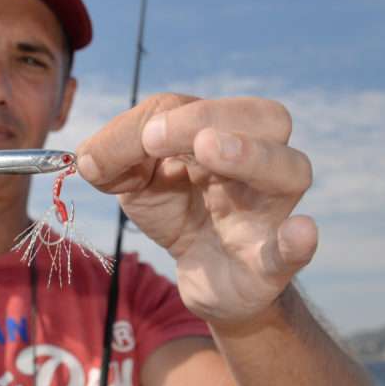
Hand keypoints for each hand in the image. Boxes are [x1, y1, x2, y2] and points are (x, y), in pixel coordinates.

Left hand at [76, 94, 315, 326]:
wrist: (204, 276)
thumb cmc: (177, 210)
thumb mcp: (133, 180)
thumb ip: (109, 159)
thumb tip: (87, 159)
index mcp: (224, 134)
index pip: (206, 109)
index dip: (169, 118)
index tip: (140, 136)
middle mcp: (256, 165)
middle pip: (267, 120)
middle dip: (214, 117)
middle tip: (158, 136)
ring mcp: (267, 212)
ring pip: (290, 171)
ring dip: (252, 156)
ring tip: (210, 152)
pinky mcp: (270, 264)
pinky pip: (294, 251)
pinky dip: (297, 242)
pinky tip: (298, 232)